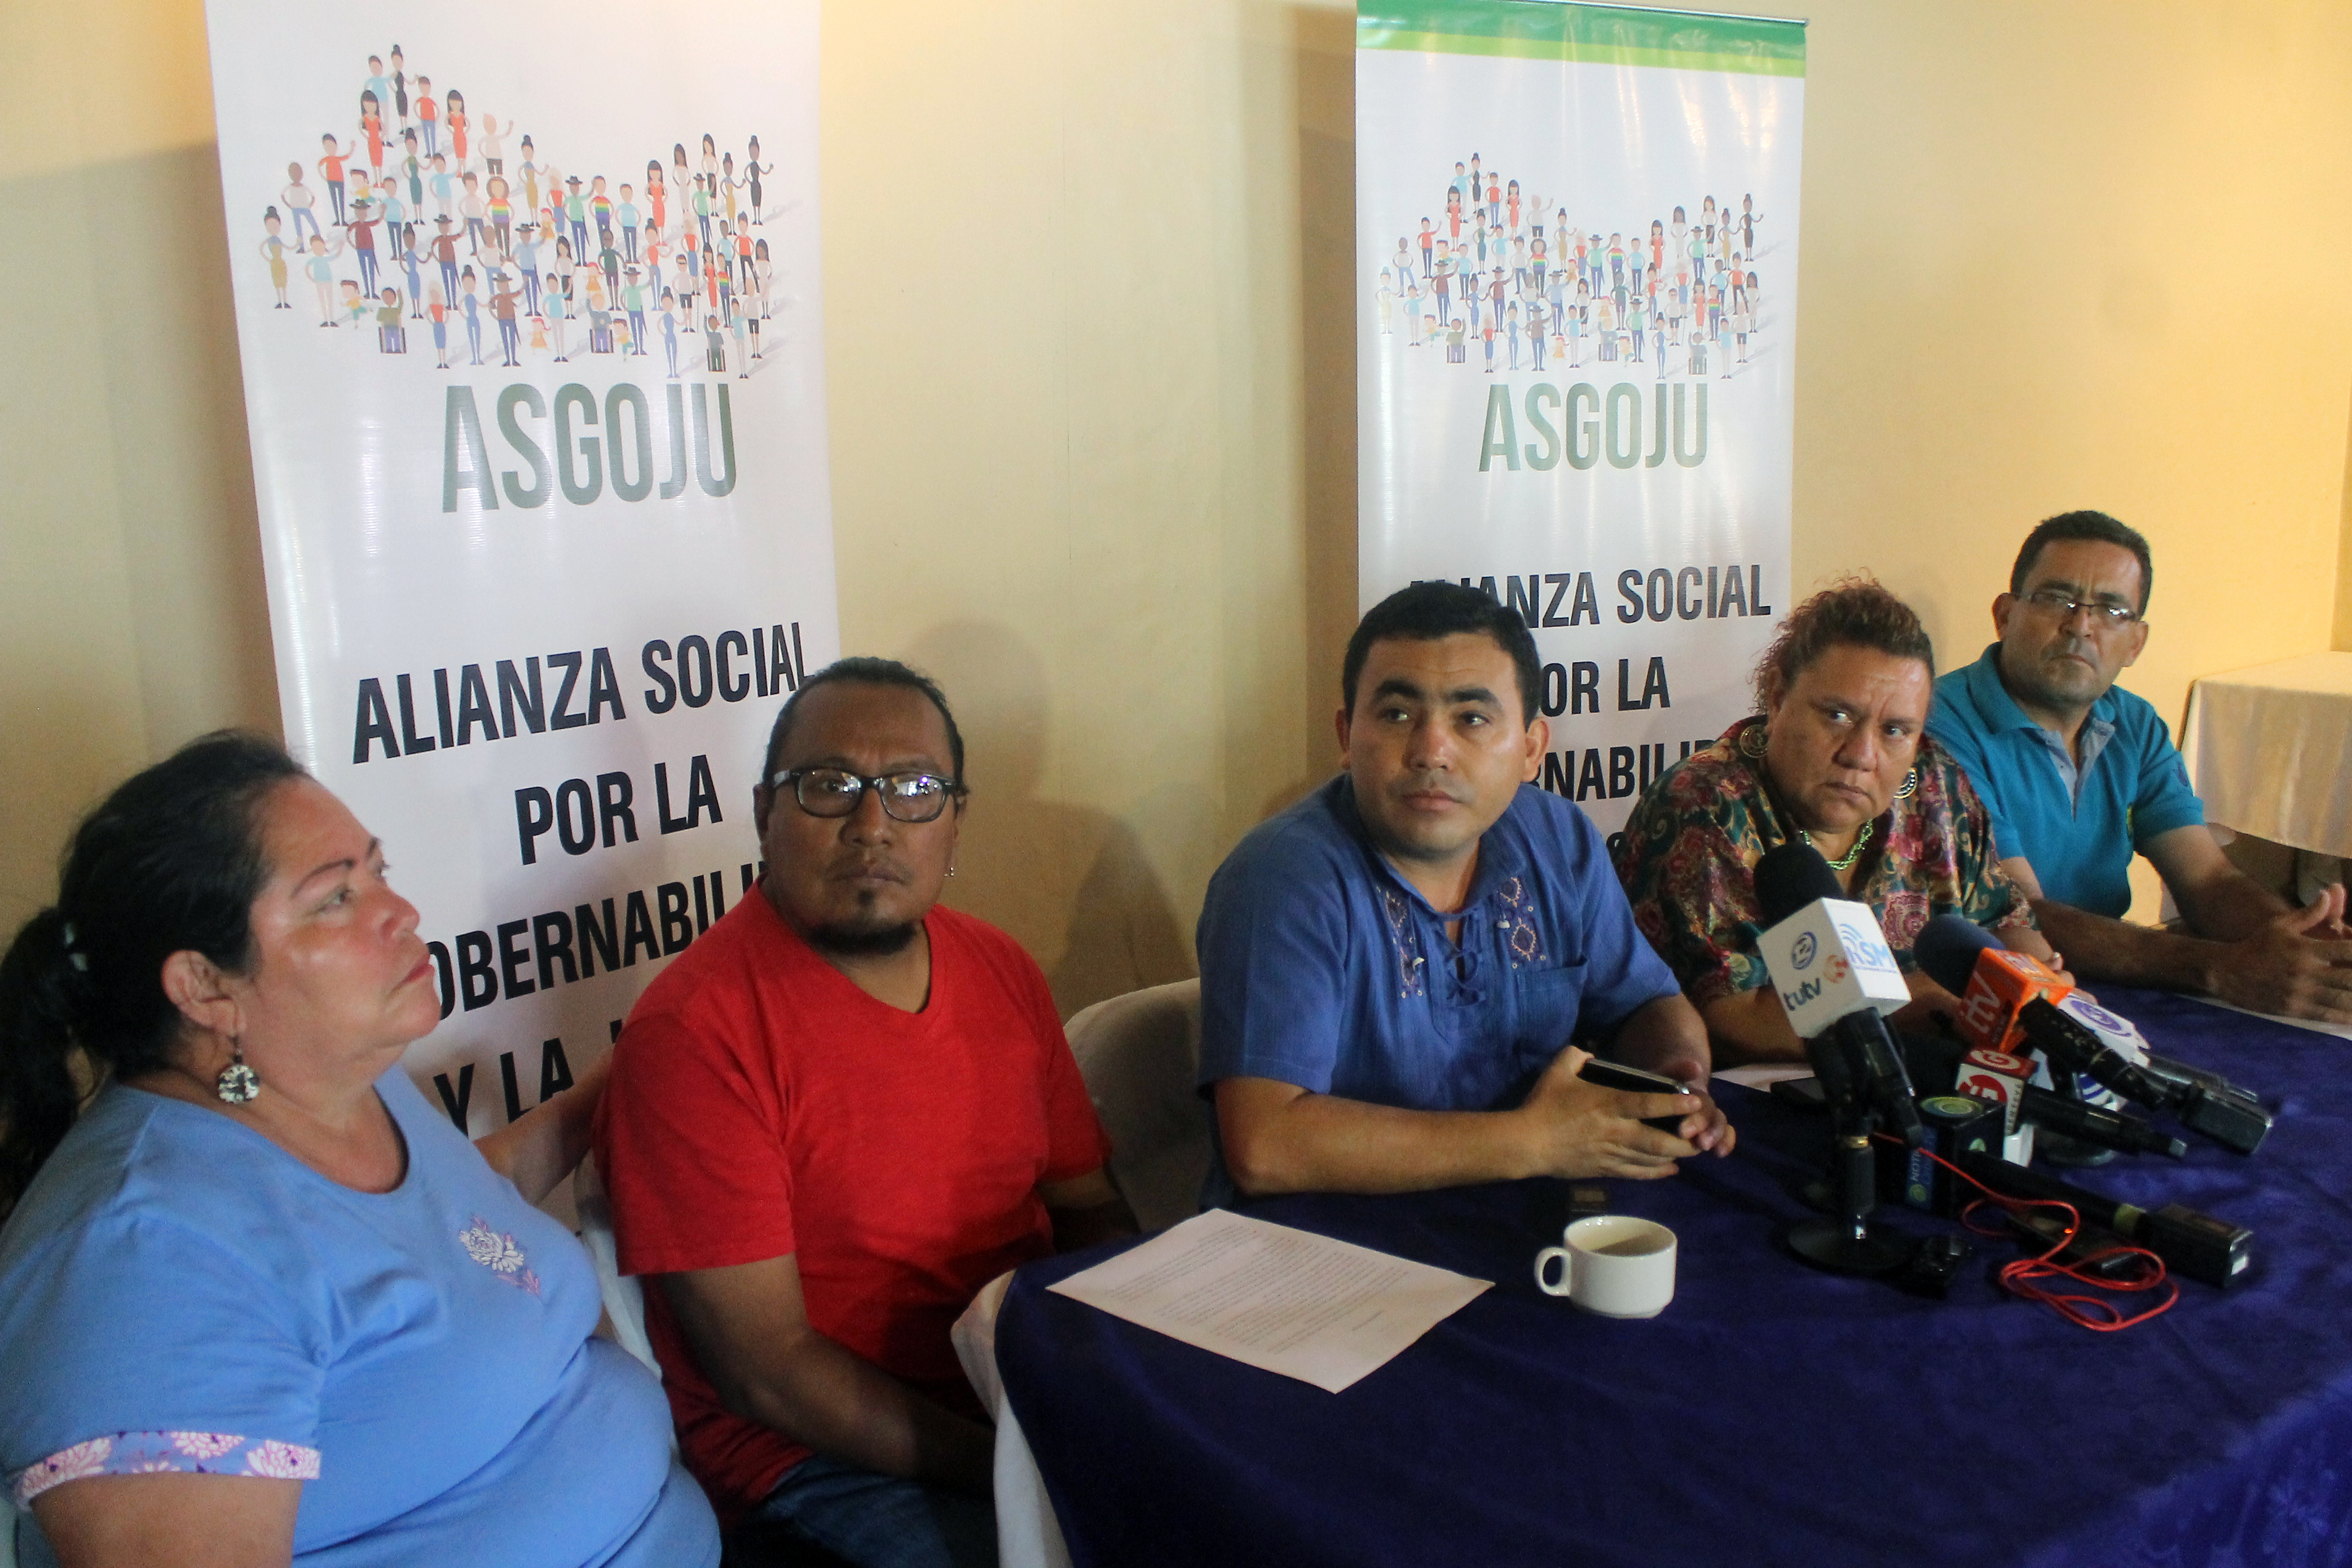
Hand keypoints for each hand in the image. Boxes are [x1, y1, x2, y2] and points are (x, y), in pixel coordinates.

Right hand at [1516, 1046, 1727, 1180]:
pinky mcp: (1604, 1170)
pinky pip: (1635, 1173)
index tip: (1695, 1101)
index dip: (1673, 1103)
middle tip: (1701, 1138)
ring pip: (1650, 1159)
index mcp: (1607, 1104)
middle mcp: (1615, 1131)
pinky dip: (1656, 1173)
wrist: (1527, 1143)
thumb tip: (1590, 1053)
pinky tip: (1670, 1170)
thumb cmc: (1543, 1104)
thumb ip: (1577, 1055)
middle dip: (1684, 1142)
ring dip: (1674, 1157)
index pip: (1647, 1104)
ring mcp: (1610, 1154)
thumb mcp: (1558, 1069)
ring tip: (1691, 1153)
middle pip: (1657, 1141)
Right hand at [2208, 886, 2351, 1023]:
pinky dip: (2347, 1016)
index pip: (2348, 951)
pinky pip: (2327, 1014)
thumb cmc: (2258, 945)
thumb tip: (2331, 891)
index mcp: (2307, 948)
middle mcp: (2307, 971)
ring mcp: (2301, 992)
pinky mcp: (2294, 1008)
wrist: (2226, 971)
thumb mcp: (2281, 925)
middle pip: (2350, 978)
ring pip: (2343, 999)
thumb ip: (2311, 913)